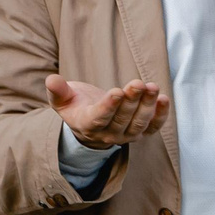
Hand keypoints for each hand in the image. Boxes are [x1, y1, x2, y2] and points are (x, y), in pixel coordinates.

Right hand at [47, 74, 170, 149]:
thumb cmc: (75, 105)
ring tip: (152, 87)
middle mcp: (108, 135)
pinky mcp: (140, 132)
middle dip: (131, 101)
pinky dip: (160, 116)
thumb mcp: (62, 99)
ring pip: (139, 123)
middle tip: (138, 83)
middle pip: (122, 119)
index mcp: (88, 125)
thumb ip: (58, 91)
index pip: (99, 118)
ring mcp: (126, 135)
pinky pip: (153, 127)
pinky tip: (164, 99)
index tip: (116, 92)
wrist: (90, 121)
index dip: (108, 106)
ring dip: (147, 106)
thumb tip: (51, 79)